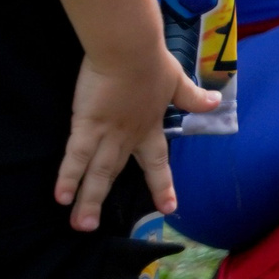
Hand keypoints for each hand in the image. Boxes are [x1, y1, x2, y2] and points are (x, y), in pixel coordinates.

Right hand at [58, 47, 219, 230]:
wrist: (131, 49)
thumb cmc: (152, 62)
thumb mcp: (178, 81)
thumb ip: (193, 97)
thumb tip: (216, 101)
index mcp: (149, 127)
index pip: (158, 163)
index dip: (162, 185)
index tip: (169, 208)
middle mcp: (129, 136)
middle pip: (115, 174)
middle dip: (104, 201)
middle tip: (94, 229)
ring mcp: (108, 133)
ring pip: (96, 173)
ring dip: (88, 200)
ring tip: (81, 225)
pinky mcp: (87, 124)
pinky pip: (76, 156)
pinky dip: (69, 177)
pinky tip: (61, 197)